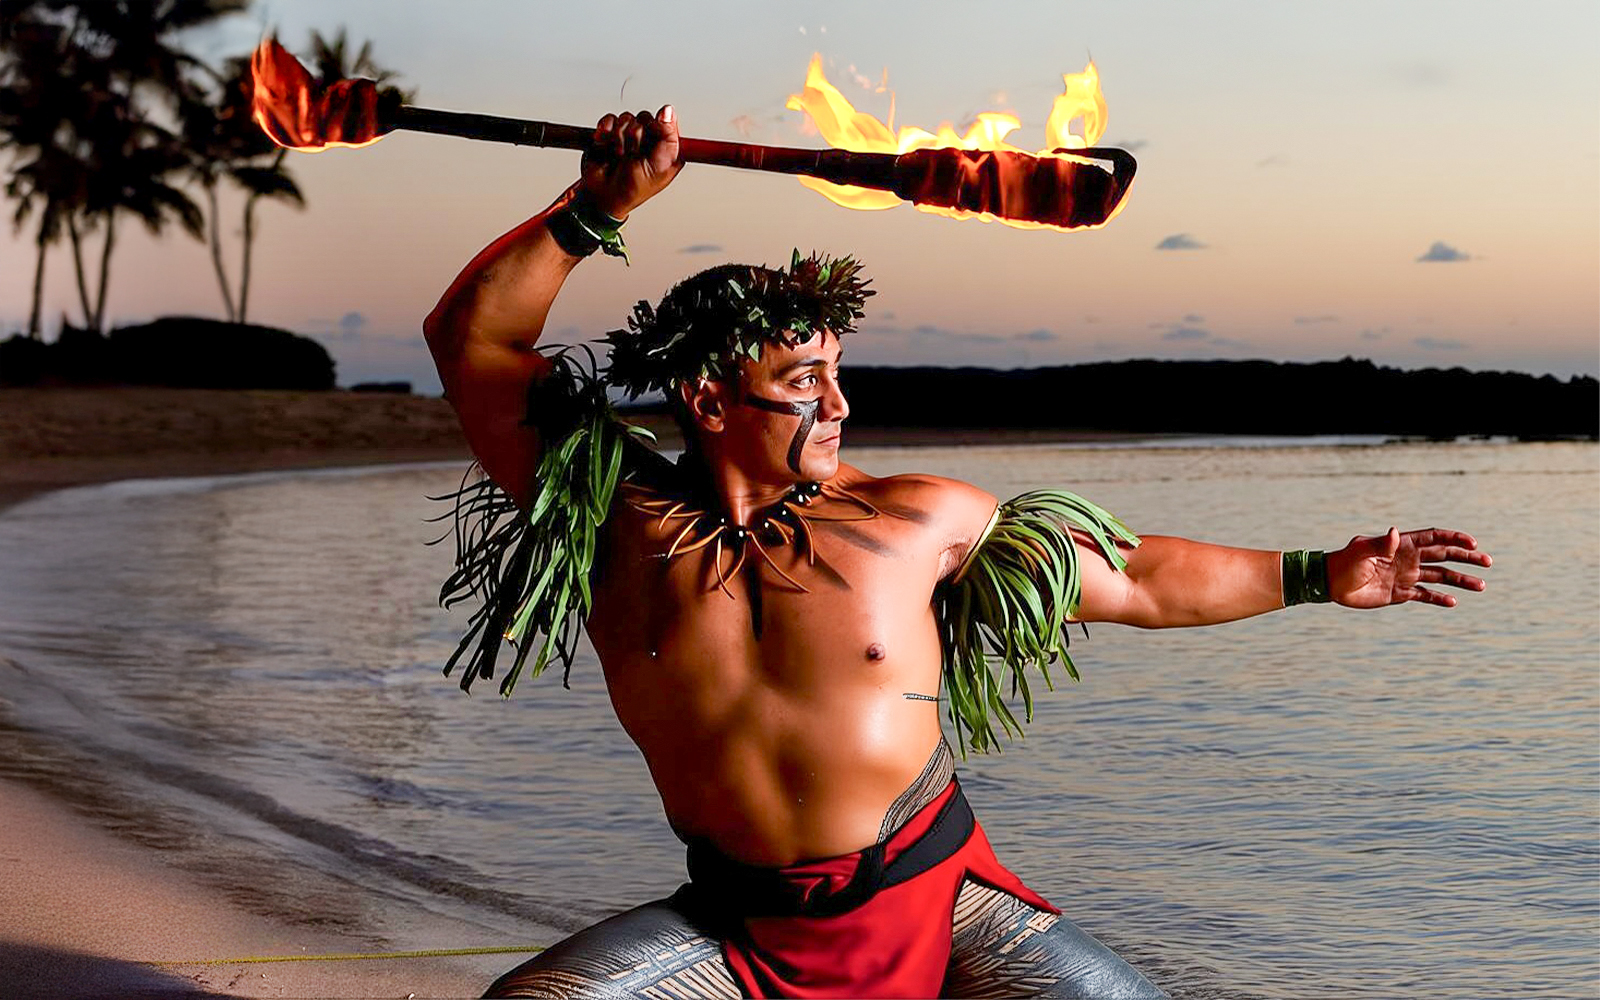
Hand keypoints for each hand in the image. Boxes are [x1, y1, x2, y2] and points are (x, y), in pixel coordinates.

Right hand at [580, 105, 681, 219]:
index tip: (650, 138)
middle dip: (635, 137)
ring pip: (626, 118)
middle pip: (645, 117)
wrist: (605, 196)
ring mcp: (628, 136)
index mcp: (665, 147)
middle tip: (633, 156)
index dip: (657, 127)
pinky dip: (606, 129)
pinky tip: (605, 142)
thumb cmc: (634, 188)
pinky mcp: (610, 133)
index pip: (666, 121)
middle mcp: (648, 140)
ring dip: (620, 138)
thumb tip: (668, 111)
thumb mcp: (660, 166)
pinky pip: (609, 119)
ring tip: (619, 156)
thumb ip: (668, 137)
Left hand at [1327, 527, 1490, 608]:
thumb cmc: (1343, 563)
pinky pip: (1425, 595)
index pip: (1434, 538)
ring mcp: (1406, 576)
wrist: (1330, 584)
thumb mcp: (1361, 551)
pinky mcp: (1400, 593)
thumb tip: (1395, 532)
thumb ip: (1380, 544)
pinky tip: (1453, 602)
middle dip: (1466, 558)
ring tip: (1481, 585)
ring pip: (1440, 577)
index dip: (1454, 538)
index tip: (1473, 543)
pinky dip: (1439, 598)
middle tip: (1488, 562)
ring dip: (1460, 580)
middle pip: (1444, 556)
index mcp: (1402, 545)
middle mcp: (1408, 559)